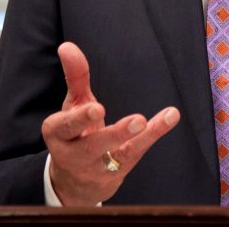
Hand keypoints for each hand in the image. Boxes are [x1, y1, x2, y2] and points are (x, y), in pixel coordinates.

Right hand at [41, 42, 179, 205]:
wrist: (75, 181)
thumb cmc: (74, 132)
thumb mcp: (72, 104)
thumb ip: (75, 76)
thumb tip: (67, 46)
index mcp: (58, 134)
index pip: (64, 126)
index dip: (79, 119)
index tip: (96, 108)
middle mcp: (75, 154)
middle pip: (90, 146)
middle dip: (108, 133)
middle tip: (124, 118)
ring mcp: (98, 166)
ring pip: (116, 153)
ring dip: (131, 136)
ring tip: (143, 120)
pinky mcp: (119, 170)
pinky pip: (137, 151)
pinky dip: (154, 133)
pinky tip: (169, 117)